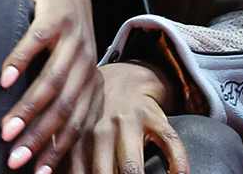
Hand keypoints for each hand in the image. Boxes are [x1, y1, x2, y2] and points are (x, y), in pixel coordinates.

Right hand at [0, 0, 102, 173]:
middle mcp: (86, 61)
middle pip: (65, 107)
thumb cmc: (57, 32)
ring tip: (6, 131)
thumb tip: (35, 144)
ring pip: (52, 80)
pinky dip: (20, 61)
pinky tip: (3, 80)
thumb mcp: (64, 66)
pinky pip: (37, 42)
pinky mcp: (56, 15)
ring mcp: (74, 37)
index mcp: (90, 78)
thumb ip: (57, 97)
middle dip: (40, 138)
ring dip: (28, 108)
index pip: (77, 122)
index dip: (58, 150)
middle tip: (14, 160)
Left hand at [69, 62, 188, 173]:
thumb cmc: (95, 116)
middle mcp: (102, 130)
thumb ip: (65, 159)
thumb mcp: (75, 132)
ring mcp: (130, 123)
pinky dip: (177, 163)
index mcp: (78, 138)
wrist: (125, 77)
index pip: (76, 173)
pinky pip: (170, 142)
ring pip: (132, 166)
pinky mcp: (155, 117)